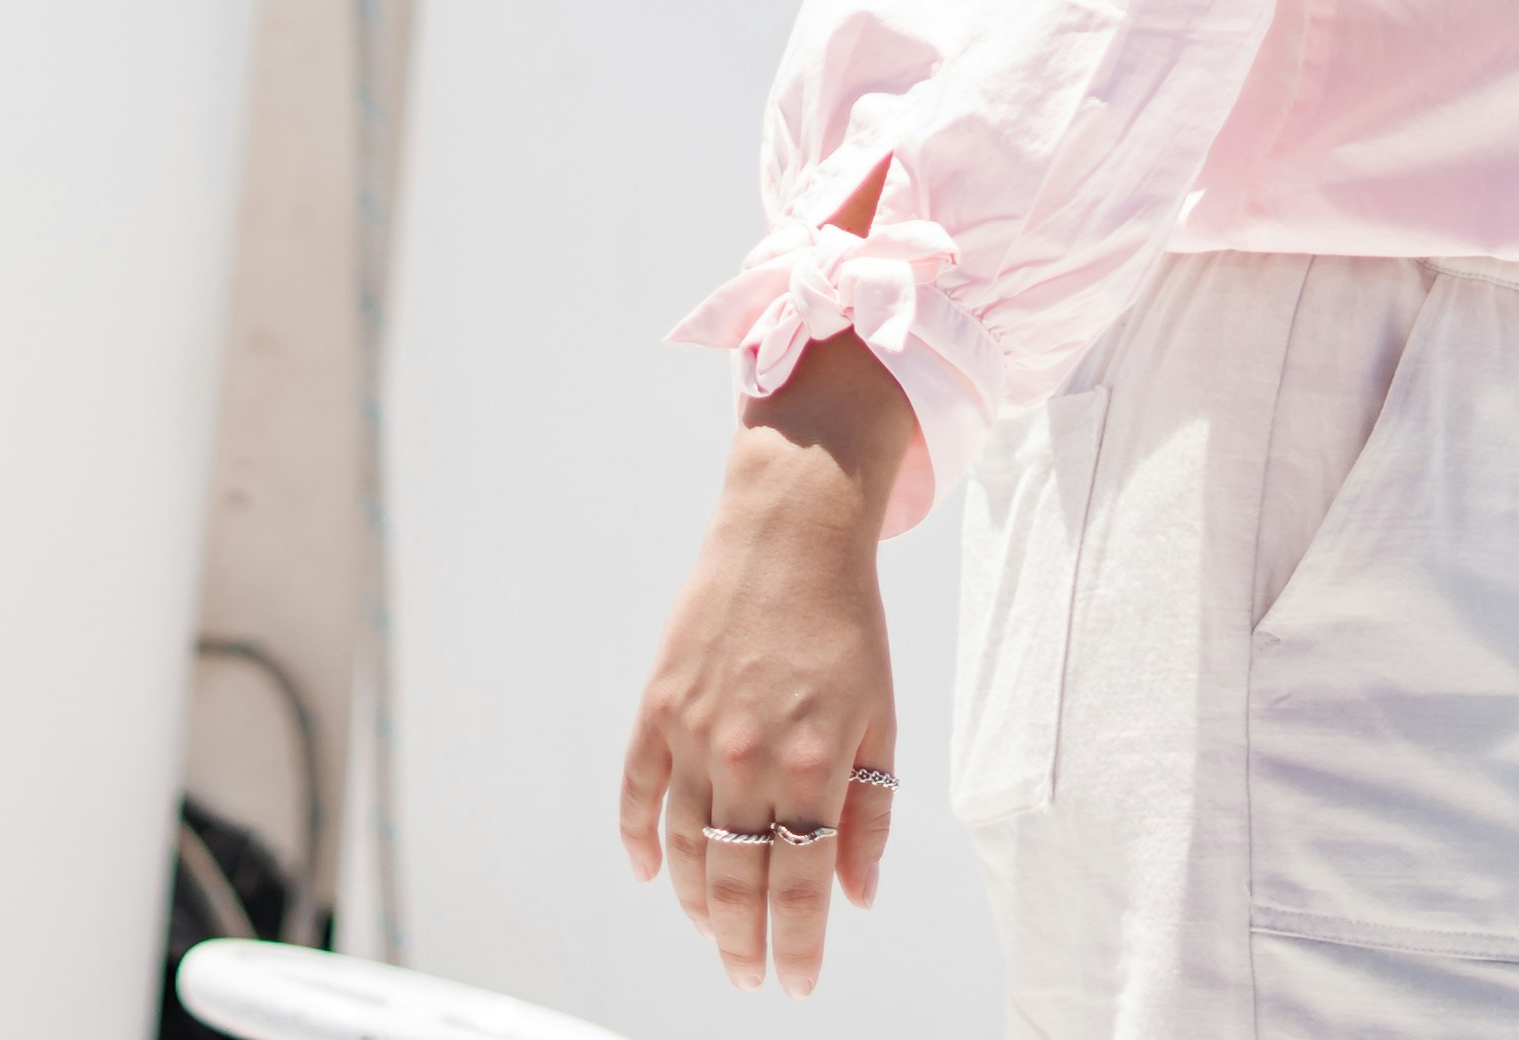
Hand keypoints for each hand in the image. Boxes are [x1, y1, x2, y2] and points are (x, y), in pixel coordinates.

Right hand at [615, 336, 916, 995]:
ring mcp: (695, 732)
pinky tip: (650, 874)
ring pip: (685, 848)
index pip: (799, 889)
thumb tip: (857, 897)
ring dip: (696, 904)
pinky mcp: (658, 704)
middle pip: (736, 882)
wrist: (790, 533)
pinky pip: (638, 791)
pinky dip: (640, 840)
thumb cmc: (847, 625)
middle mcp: (748, 758)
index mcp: (813, 766)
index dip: (796, 947)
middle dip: (741, 945)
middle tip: (746, 979)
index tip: (795, 984)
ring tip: (712, 935)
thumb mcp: (880, 721)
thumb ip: (870, 814)